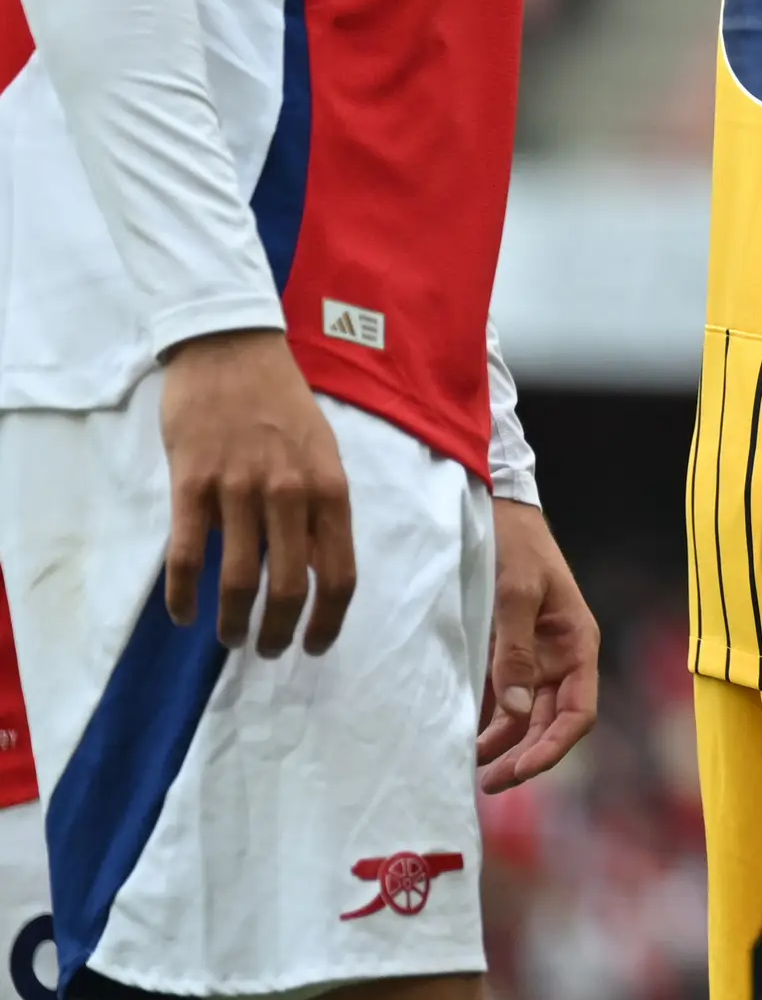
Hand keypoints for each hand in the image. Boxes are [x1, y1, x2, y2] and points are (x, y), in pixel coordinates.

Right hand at [155, 329, 353, 655]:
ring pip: (239, 580)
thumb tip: (318, 568)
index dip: (329, 620)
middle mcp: (290, 493)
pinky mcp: (191, 485)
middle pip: (289, 588)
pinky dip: (183, 596)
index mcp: (330, 487)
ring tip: (230, 639)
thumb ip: (322, 506)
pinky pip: (187, 556)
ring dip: (233, 623)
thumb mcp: (323, 451)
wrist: (231, 348)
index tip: (315, 645)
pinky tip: (183, 614)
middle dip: (278, 633)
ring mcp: (239, 489)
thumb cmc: (282, 403)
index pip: (340, 572)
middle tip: (266, 650)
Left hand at [477, 500, 600, 791]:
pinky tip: (462, 738)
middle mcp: (560, 656)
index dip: (552, 747)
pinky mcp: (506, 652)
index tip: (518, 771)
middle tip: (486, 783)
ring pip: (525, 716)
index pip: (578, 713)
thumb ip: (514, 652)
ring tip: (470, 768)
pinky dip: (487, 723)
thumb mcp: (514, 592)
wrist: (494, 506)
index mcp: (577, 643)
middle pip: (551, 723)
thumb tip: (510, 715)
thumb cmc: (513, 543)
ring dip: (505, 745)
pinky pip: (502, 699)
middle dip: (525, 756)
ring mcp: (534, 656)